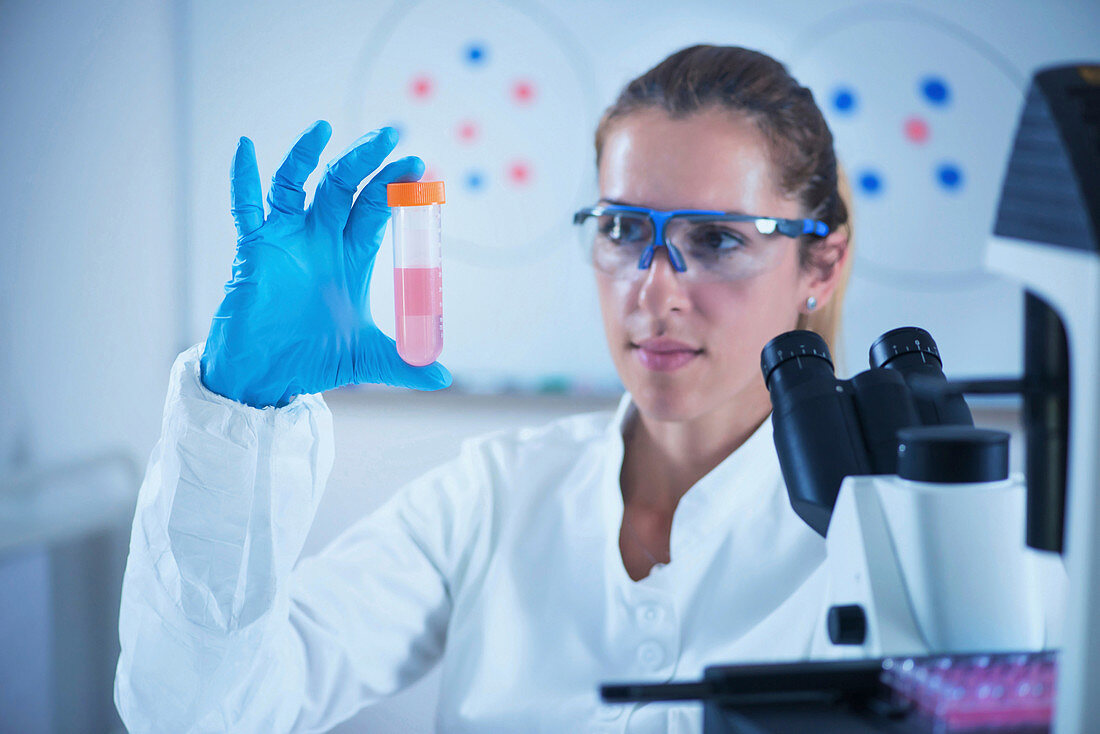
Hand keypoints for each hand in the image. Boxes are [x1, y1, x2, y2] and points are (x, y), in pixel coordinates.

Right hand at [200, 121, 451, 407]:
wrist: (266, 376)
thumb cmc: (314, 360)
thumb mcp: (366, 359)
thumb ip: (404, 364)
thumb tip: (443, 378)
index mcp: (352, 255)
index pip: (376, 208)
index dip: (394, 187)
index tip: (417, 165)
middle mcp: (321, 238)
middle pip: (343, 186)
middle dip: (364, 160)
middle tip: (389, 134)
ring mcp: (286, 238)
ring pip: (296, 185)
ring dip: (307, 156)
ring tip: (323, 128)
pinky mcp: (253, 249)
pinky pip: (245, 208)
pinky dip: (243, 179)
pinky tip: (245, 148)